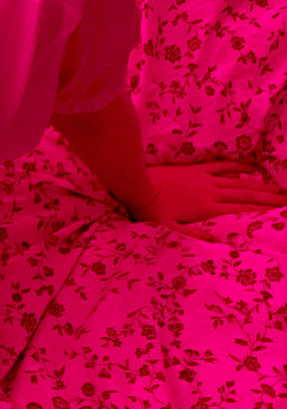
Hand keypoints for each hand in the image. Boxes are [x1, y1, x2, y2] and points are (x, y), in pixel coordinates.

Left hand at [130, 161, 286, 236]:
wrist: (137, 184)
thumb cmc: (151, 211)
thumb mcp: (170, 230)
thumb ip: (195, 236)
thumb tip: (221, 242)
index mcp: (207, 209)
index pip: (242, 212)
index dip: (263, 213)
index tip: (281, 213)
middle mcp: (212, 192)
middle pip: (247, 196)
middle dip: (270, 199)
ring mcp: (205, 179)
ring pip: (239, 182)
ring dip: (261, 185)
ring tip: (280, 189)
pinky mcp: (197, 169)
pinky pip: (223, 166)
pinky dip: (239, 166)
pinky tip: (252, 167)